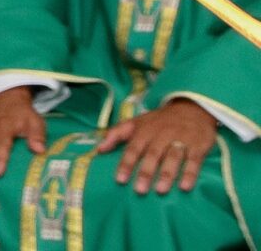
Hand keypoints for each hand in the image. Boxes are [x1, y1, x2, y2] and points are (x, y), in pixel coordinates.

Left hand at [96, 99, 217, 194]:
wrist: (191, 108)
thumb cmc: (158, 121)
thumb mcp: (136, 122)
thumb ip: (116, 134)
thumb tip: (99, 149)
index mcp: (145, 131)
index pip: (133, 148)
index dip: (126, 164)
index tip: (120, 180)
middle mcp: (162, 135)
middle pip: (152, 154)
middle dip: (145, 172)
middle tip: (139, 190)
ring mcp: (181, 140)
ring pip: (173, 158)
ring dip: (166, 174)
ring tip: (160, 190)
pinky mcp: (198, 146)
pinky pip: (194, 160)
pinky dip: (190, 173)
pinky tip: (185, 186)